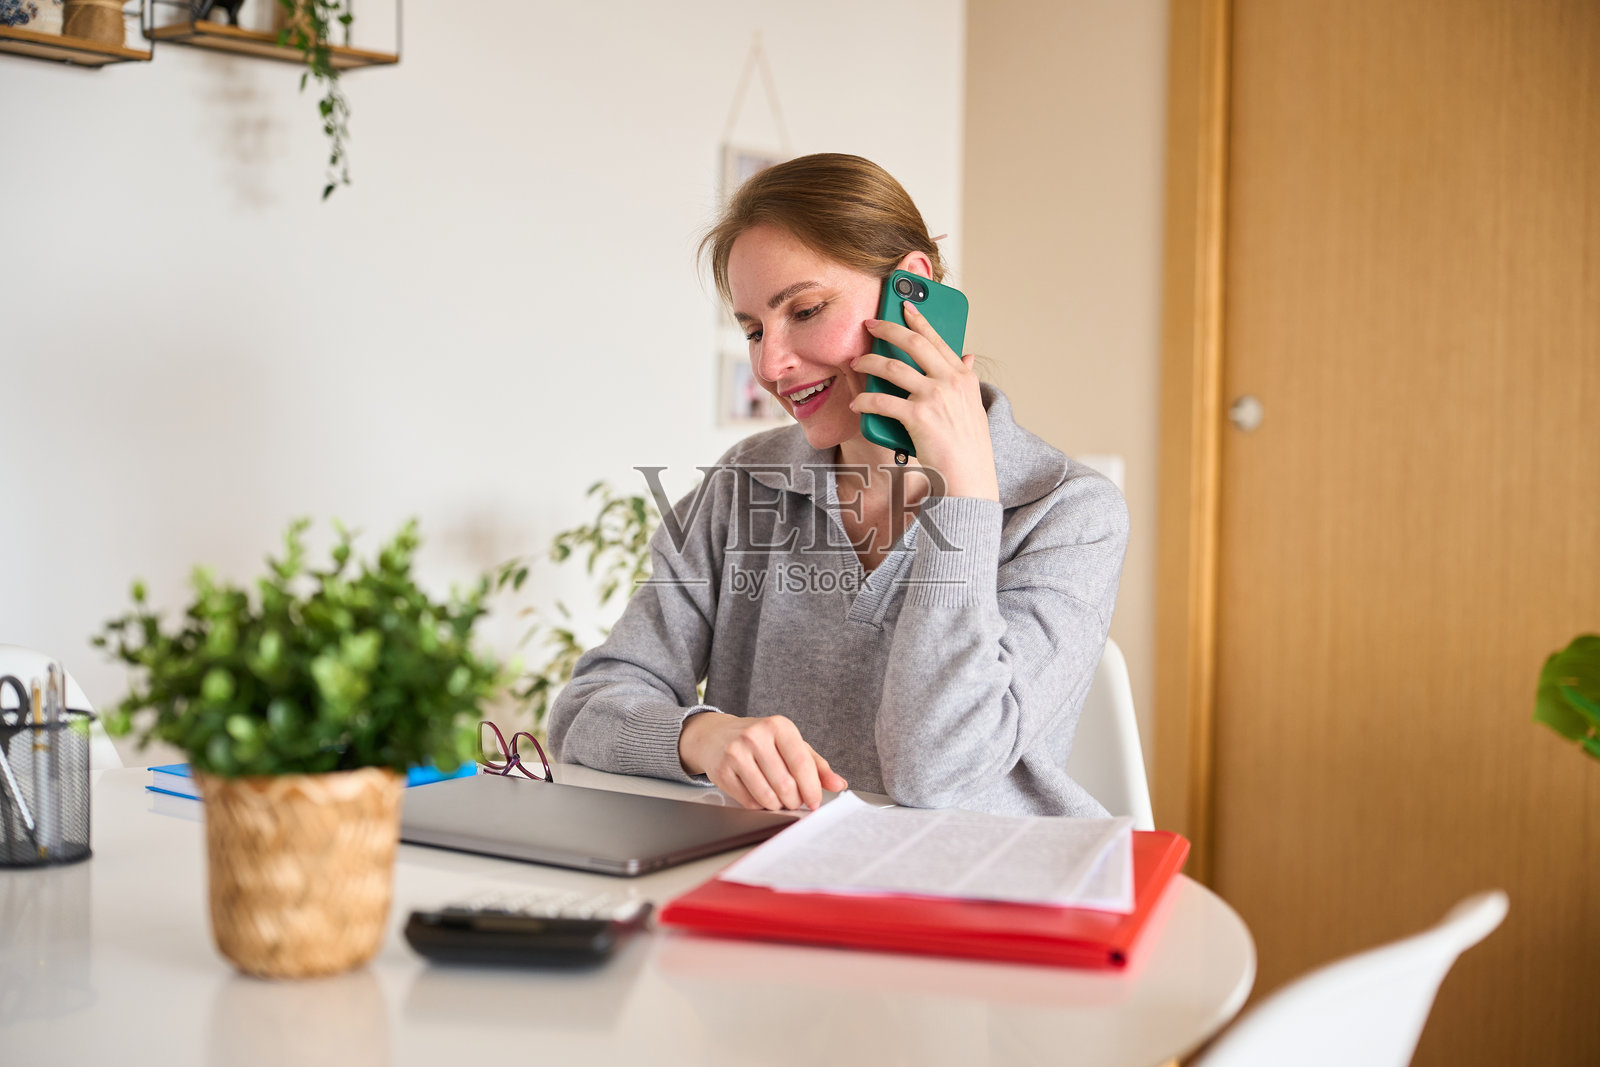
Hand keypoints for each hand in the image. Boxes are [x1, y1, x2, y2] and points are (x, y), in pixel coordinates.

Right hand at [679, 712, 847, 810]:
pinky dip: (759, 805)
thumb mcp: (790, 744)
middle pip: (786, 784)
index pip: (801, 763)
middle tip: (795, 801)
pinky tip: (760, 795)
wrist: (716, 735)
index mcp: (779, 726)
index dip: (812, 788)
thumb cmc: (760, 741)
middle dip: (794, 800)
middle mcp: (756, 736)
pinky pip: (749, 802)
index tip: (814, 802)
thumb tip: (838, 784)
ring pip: (767, 796)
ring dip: (778, 805)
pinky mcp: (721, 771)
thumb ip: (816, 764)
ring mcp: (735, 753)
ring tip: (779, 799)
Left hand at [849, 302, 999, 501]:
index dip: (918, 319)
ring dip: (868, 364)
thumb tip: (966, 356)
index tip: (903, 306)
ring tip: (855, 364)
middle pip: (913, 343)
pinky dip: (866, 401)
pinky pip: (883, 401)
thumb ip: (965, 379)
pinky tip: (858, 403)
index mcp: (962, 377)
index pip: (937, 339)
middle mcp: (950, 382)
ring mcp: (935, 398)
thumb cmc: (968, 448)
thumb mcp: (973, 407)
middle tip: (869, 325)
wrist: (970, 480)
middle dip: (887, 330)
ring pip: (892, 368)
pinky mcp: (919, 417)